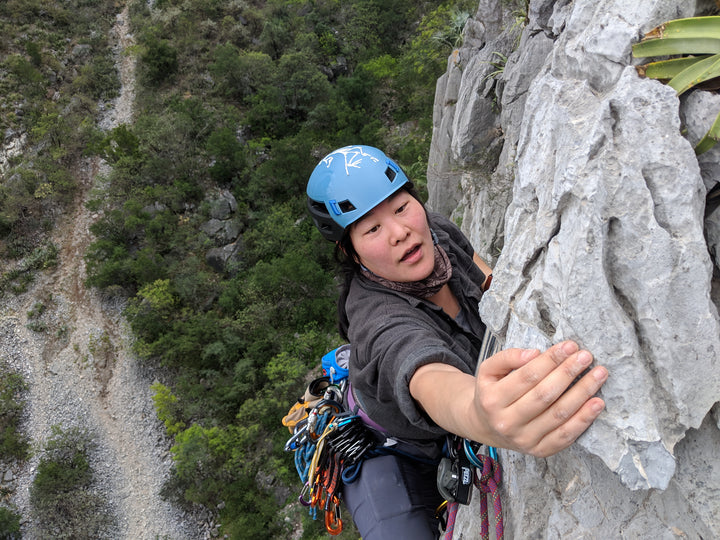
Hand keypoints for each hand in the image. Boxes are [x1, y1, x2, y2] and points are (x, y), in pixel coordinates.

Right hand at [471, 341, 606, 456]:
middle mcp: (507, 422)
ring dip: (582, 393)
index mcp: (493, 400)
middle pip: (545, 394)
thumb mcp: (488, 370)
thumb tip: (535, 354)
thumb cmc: (492, 393)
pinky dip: (584, 419)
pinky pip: (566, 435)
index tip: (569, 346)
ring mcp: (524, 439)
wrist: (486, 426)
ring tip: (598, 375)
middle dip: (568, 373)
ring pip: (559, 414)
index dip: (551, 360)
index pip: (527, 376)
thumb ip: (507, 357)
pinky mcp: (540, 451)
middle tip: (586, 357)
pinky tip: (597, 403)